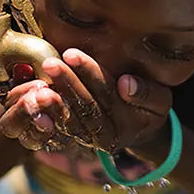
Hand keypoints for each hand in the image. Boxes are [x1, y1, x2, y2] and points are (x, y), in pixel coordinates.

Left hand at [0, 50, 172, 152]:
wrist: (141, 131)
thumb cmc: (151, 108)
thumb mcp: (160, 101)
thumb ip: (147, 93)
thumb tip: (125, 84)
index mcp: (128, 123)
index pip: (106, 95)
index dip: (90, 73)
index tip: (72, 54)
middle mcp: (106, 135)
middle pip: (85, 107)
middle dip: (67, 83)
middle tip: (50, 63)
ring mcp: (89, 139)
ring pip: (69, 119)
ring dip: (53, 99)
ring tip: (39, 80)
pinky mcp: (75, 138)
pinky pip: (58, 128)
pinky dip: (45, 114)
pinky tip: (32, 97)